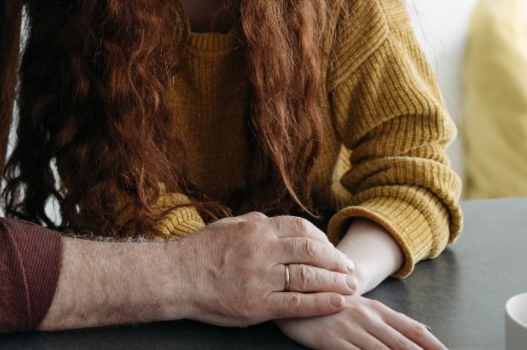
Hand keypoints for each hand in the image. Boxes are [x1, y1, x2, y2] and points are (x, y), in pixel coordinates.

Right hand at [175, 212, 357, 326]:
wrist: (175, 277)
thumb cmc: (199, 252)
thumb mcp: (227, 226)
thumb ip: (253, 223)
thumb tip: (272, 221)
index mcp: (256, 230)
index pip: (301, 229)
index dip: (322, 239)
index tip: (333, 249)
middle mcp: (261, 250)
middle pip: (310, 251)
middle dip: (335, 259)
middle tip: (350, 269)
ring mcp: (260, 278)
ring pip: (307, 276)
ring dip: (334, 281)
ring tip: (351, 286)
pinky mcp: (257, 305)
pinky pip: (296, 304)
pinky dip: (320, 303)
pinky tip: (337, 302)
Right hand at [276, 295, 445, 349]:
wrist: (295, 292)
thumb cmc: (331, 304)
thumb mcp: (363, 307)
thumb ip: (391, 320)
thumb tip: (425, 330)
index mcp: (378, 310)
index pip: (413, 329)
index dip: (433, 344)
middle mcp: (367, 318)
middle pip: (402, 343)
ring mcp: (349, 329)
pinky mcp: (331, 340)